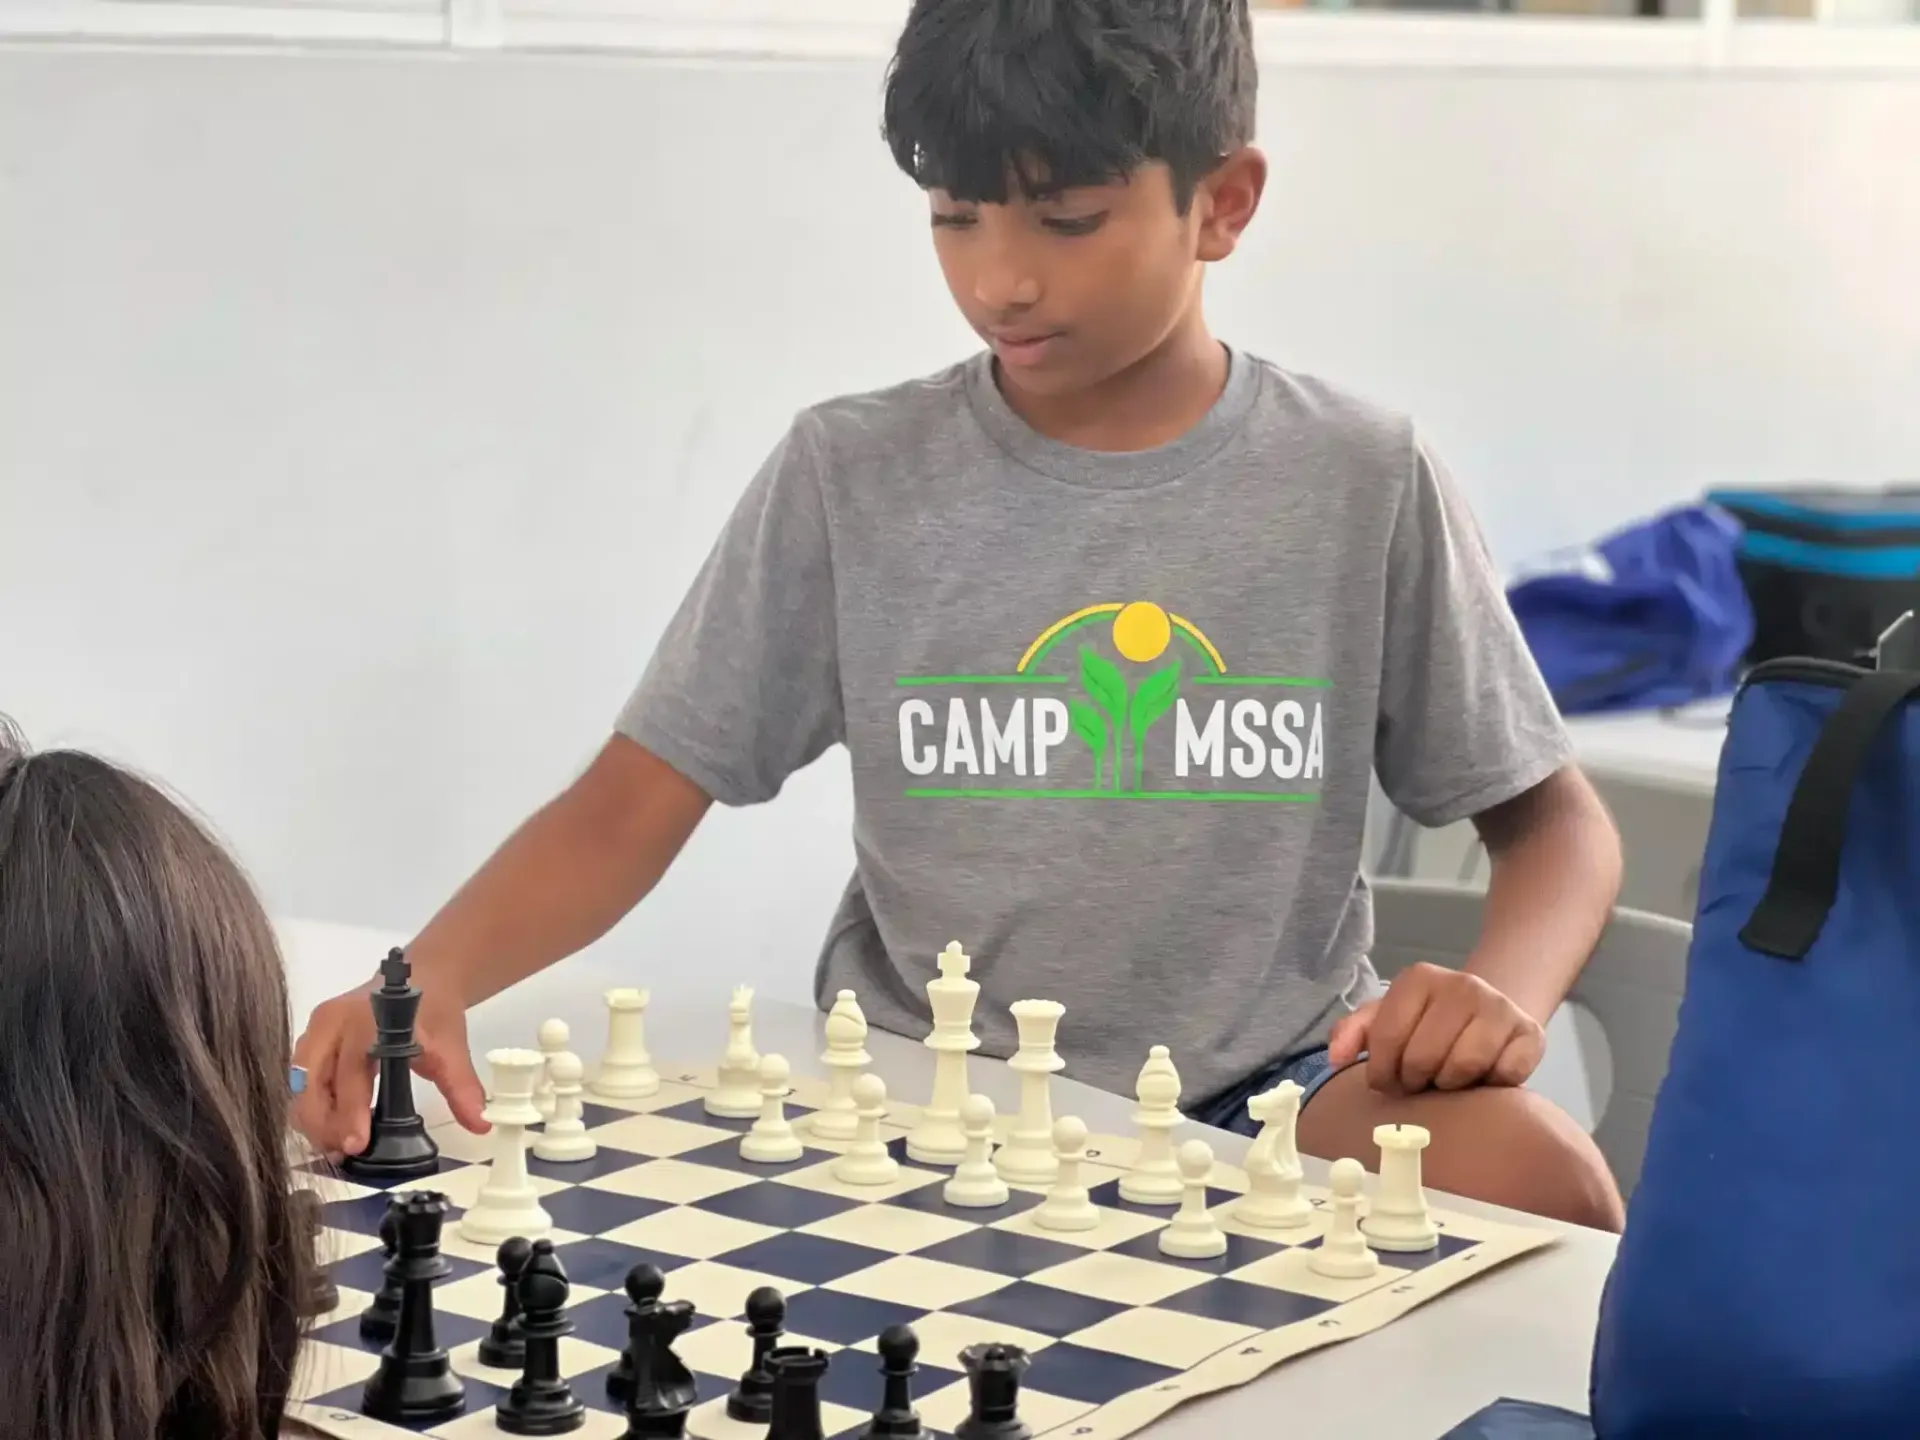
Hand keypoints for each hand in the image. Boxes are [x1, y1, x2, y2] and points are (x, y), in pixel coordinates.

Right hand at [291, 975, 488, 1159]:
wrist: (423, 977)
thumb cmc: (433, 1011)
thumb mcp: (451, 1047)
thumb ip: (462, 1086)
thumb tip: (480, 1123)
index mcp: (365, 1020)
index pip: (350, 1075)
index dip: (350, 1113)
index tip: (357, 1145)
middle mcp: (332, 1022)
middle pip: (312, 1083)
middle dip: (325, 1124)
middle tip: (345, 1154)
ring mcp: (316, 1029)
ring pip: (299, 1085)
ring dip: (313, 1119)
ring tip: (336, 1147)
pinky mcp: (310, 1038)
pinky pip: (300, 1080)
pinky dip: (311, 1107)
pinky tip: (330, 1129)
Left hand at [1327, 962, 1543, 1094]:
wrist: (1488, 1012)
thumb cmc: (1427, 1021)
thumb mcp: (1385, 1018)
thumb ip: (1353, 1033)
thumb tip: (1336, 1058)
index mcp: (1419, 978)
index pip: (1387, 1038)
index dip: (1382, 1072)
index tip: (1387, 1080)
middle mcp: (1463, 985)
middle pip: (1423, 1057)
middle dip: (1414, 1080)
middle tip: (1419, 1081)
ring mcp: (1500, 1007)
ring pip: (1463, 1067)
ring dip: (1450, 1084)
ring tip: (1447, 1077)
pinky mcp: (1531, 1034)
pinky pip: (1505, 1075)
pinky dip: (1490, 1085)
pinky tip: (1482, 1076)